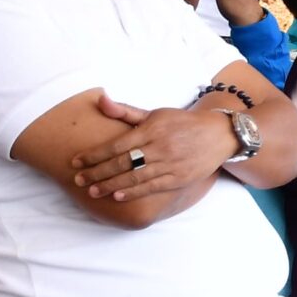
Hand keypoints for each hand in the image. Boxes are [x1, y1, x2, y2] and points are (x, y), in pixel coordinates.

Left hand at [70, 95, 233, 202]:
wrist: (220, 134)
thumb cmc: (182, 123)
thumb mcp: (155, 113)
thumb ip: (126, 112)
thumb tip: (101, 99)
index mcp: (152, 129)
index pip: (116, 145)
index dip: (94, 155)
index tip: (76, 162)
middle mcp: (160, 147)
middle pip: (122, 163)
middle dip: (97, 172)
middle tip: (79, 180)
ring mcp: (170, 164)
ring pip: (134, 177)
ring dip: (110, 185)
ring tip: (92, 191)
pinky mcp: (179, 178)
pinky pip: (152, 187)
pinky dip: (134, 192)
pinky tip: (118, 196)